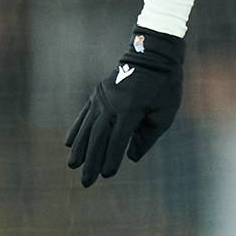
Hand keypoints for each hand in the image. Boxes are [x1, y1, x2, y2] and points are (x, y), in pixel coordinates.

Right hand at [65, 26, 183, 186]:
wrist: (152, 54)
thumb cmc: (164, 86)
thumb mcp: (165, 113)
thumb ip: (148, 137)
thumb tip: (131, 157)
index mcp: (131, 109)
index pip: (117, 140)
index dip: (111, 158)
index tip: (107, 175)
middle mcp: (112, 104)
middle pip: (98, 137)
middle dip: (91, 161)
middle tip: (86, 181)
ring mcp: (102, 98)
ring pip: (87, 127)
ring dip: (80, 148)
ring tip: (73, 165)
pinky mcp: (97, 93)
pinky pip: (84, 115)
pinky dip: (77, 129)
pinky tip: (70, 144)